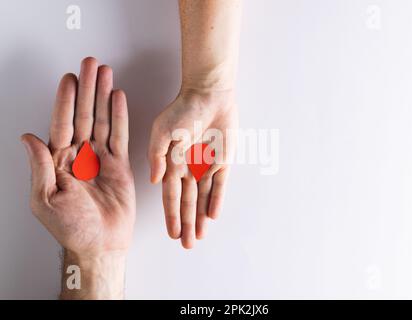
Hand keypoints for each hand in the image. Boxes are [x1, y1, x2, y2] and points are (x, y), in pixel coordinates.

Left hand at [21, 57, 134, 298]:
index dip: (65, 100)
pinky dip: (120, 117)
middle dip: (87, 89)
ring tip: (106, 73)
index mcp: (59, 162)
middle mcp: (79, 155)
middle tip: (91, 64)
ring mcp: (101, 158)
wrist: (101, 244)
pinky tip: (118, 99)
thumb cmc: (72, 228)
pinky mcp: (120, 164)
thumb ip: (40, 167)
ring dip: (103, 96)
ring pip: (102, 120)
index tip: (69, 78)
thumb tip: (28, 137)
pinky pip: (120, 136)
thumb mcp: (45, 199)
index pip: (62, 123)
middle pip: (83, 115)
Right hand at [148, 89, 237, 248]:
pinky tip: (212, 216)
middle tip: (186, 245)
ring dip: (200, 218)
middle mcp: (188, 169)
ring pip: (203, 198)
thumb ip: (157, 156)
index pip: (171, 196)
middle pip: (187, 202)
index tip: (172, 233)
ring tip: (198, 237)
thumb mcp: (161, 132)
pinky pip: (220, 185)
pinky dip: (216, 200)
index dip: (171, 215)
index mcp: (172, 164)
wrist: (208, 95)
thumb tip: (154, 182)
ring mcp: (206, 166)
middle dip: (186, 224)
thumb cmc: (182, 111)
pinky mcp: (223, 161)